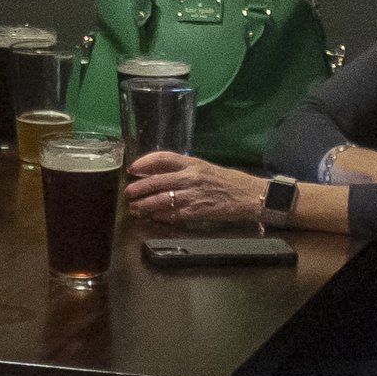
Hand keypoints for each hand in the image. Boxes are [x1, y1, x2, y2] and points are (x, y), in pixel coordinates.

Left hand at [123, 154, 265, 226]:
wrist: (249, 195)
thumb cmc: (227, 181)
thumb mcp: (204, 168)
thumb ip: (184, 169)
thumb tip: (159, 173)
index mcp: (192, 163)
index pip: (163, 158)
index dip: (144, 162)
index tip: (133, 168)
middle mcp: (191, 177)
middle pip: (157, 181)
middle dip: (139, 188)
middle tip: (128, 192)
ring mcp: (193, 195)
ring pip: (162, 199)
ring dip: (145, 204)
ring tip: (135, 207)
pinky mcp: (198, 211)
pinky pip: (174, 214)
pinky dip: (162, 216)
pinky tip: (154, 217)